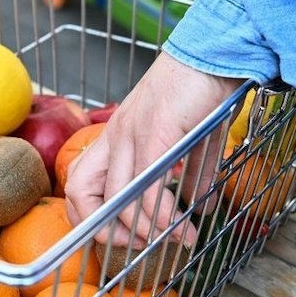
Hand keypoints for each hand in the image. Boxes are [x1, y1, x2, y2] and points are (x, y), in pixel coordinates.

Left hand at [65, 53, 242, 243]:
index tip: (124, 236)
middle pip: (81, 194)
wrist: (215, 52)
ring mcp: (131, 132)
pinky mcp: (155, 131)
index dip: (92, 218)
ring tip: (177, 238)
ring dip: (147, 229)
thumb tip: (199, 206)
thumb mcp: (192, 140)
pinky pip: (148, 184)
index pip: (80, 183)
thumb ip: (192, 173)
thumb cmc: (202, 90)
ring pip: (118, 197)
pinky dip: (164, 213)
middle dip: (104, 230)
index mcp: (117, 136)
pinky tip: (183, 223)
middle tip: (139, 244)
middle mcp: (115, 135)